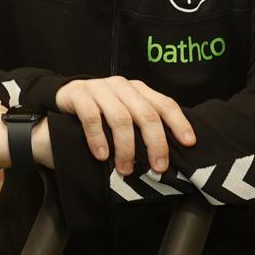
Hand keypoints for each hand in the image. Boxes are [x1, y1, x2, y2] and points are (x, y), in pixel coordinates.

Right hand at [55, 77, 193, 174]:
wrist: (66, 95)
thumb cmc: (102, 108)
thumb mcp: (126, 111)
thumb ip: (143, 123)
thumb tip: (167, 154)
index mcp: (138, 89)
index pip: (164, 103)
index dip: (178, 122)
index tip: (188, 143)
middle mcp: (121, 86)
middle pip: (145, 114)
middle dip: (155, 142)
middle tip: (158, 167)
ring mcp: (99, 88)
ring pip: (120, 118)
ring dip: (126, 147)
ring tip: (125, 169)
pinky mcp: (78, 94)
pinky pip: (91, 117)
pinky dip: (98, 138)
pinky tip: (101, 155)